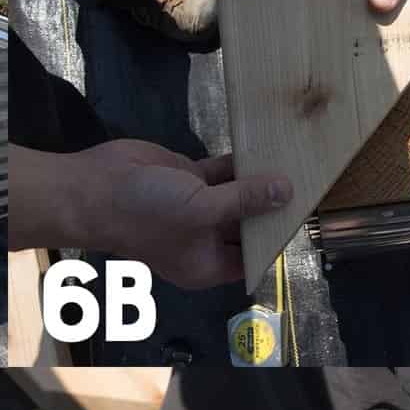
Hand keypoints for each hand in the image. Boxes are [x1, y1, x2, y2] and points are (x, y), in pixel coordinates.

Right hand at [86, 139, 291, 289]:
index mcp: (207, 263)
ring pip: (239, 195)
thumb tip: (287, 192)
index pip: (252, 256)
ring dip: (260, 181)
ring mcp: (199, 208)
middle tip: (313, 182)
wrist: (95, 189)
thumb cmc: (147, 214)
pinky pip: (224, 173)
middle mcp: (206, 239)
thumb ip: (245, 200)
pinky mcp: (190, 180)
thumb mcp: (201, 211)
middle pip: (249, 225)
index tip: (308, 215)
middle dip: (273, 207)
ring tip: (298, 161)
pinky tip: (267, 147)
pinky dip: (241, 162)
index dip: (276, 238)